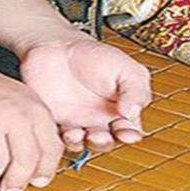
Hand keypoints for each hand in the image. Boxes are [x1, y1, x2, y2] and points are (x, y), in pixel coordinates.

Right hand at [0, 63, 63, 190]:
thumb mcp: (16, 98)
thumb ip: (31, 125)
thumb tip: (38, 165)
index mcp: (32, 106)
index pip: (50, 148)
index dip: (43, 171)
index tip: (35, 182)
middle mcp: (14, 111)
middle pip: (25, 160)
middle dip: (16, 182)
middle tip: (7, 190)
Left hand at [19, 38, 151, 152]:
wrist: (57, 46)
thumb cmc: (93, 55)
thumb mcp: (125, 67)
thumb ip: (135, 89)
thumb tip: (133, 113)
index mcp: (120, 111)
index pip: (129, 132)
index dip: (129, 136)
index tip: (127, 133)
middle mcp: (98, 120)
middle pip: (105, 143)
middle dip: (103, 143)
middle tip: (99, 135)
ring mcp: (75, 121)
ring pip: (81, 144)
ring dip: (81, 143)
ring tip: (78, 132)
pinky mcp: (54, 120)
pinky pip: (58, 137)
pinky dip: (61, 139)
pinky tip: (65, 129)